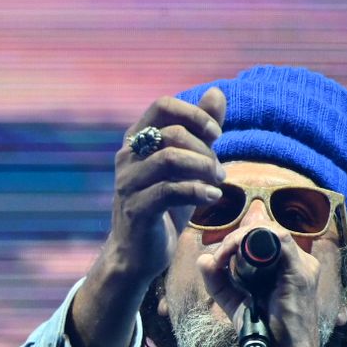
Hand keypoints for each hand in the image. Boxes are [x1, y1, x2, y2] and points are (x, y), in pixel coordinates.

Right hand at [104, 89, 227, 282]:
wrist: (139, 253)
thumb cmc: (163, 206)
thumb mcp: (187, 165)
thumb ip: (199, 130)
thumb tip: (216, 92)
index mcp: (136, 140)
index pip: (162, 106)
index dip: (193, 114)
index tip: (216, 135)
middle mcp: (126, 157)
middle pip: (172, 133)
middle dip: (205, 149)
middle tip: (220, 171)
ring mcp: (128, 183)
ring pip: (169, 158)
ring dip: (203, 168)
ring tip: (218, 183)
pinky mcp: (136, 209)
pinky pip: (169, 191)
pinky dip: (197, 192)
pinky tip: (212, 198)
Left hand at [195, 227, 333, 346]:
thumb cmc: (267, 336)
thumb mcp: (236, 304)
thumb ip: (219, 282)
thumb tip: (203, 259)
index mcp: (285, 267)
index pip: (261, 237)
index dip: (236, 239)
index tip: (217, 256)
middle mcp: (297, 261)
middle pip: (265, 230)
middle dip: (235, 237)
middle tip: (218, 254)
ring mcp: (302, 264)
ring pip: (270, 230)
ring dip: (240, 237)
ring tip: (223, 254)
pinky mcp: (301, 271)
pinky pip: (279, 239)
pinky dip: (251, 241)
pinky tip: (232, 254)